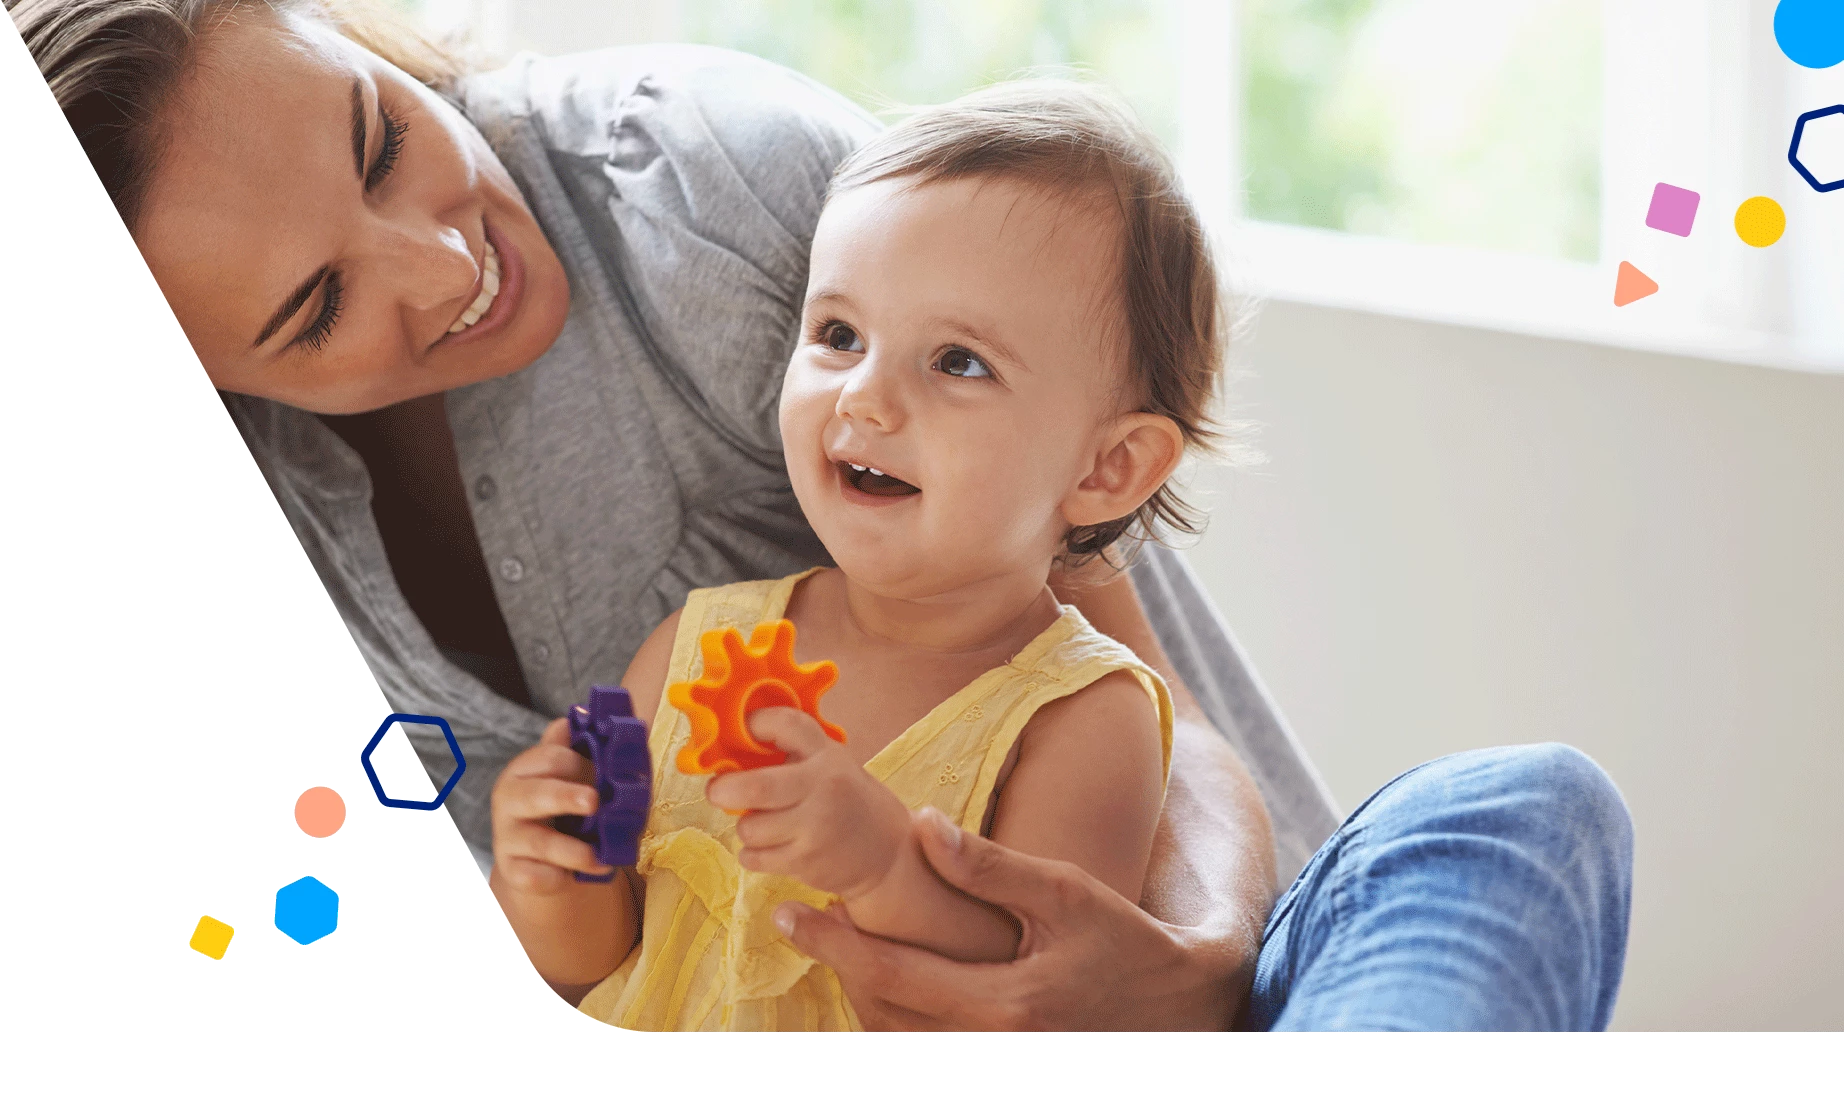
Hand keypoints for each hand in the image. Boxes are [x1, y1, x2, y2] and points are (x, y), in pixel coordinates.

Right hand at [489, 717, 615, 894]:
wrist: (538, 854)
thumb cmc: (558, 804)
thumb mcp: (567, 775)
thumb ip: (577, 748)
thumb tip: (585, 714)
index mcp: (524, 769)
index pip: (550, 758)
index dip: (582, 764)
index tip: (607, 774)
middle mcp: (509, 800)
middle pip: (536, 795)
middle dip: (566, 797)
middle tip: (595, 802)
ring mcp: (508, 837)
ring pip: (540, 842)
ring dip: (575, 850)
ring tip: (601, 857)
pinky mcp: (513, 871)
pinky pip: (536, 876)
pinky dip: (559, 878)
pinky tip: (576, 877)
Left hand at [705, 706, 909, 897]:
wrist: (886, 851)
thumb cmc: (845, 800)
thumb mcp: (828, 764)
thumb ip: (790, 751)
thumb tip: (730, 744)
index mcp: (827, 755)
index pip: (786, 724)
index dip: (754, 723)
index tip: (742, 730)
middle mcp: (823, 787)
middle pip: (756, 786)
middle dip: (724, 789)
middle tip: (717, 791)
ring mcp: (815, 827)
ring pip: (750, 827)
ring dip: (746, 826)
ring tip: (761, 824)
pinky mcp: (806, 861)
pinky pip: (754, 857)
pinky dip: (752, 853)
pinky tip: (769, 847)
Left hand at [773, 807, 1246, 1029]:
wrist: (1179, 1004)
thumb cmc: (1125, 940)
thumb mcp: (1065, 892)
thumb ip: (991, 866)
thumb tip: (924, 824)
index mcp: (1002, 1003)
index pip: (891, 974)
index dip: (831, 944)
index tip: (788, 914)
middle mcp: (988, 1042)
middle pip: (881, 1012)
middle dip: (837, 967)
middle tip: (802, 923)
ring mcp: (991, 1057)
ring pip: (897, 1035)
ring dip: (862, 991)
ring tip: (841, 943)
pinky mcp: (999, 1056)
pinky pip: (925, 1041)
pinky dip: (896, 1012)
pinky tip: (888, 975)